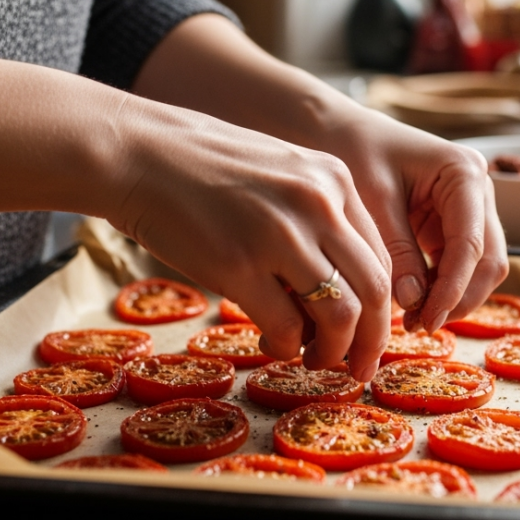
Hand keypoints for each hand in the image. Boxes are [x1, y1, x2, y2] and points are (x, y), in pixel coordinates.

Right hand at [100, 95, 392, 380]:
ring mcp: (279, 234)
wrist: (136, 153)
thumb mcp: (278, 173)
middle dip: (374, 340)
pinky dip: (287, 347)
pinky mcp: (238, 264)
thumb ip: (315, 217)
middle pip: (375, 289)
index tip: (371, 332)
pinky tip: (272, 345)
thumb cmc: (201, 168)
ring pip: (340, 313)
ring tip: (314, 361)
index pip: (381, 256)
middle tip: (360, 367)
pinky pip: (286, 326)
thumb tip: (336, 283)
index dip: (382, 306)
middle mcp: (317, 203)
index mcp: (334, 178)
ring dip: (333, 351)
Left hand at [318, 108, 508, 332]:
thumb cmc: (354, 150)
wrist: (339, 131)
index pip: (471, 242)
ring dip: (452, 297)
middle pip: (489, 260)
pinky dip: (440, 287)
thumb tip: (415, 301)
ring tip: (413, 319)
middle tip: (420, 325)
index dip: (454, 287)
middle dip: (459, 297)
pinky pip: (457, 264)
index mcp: (463, 173)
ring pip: (479, 268)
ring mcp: (469, 208)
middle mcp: (477, 190)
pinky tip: (413, 303)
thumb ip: (397, 250)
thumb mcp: (373, 200)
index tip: (429, 319)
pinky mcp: (451, 224)